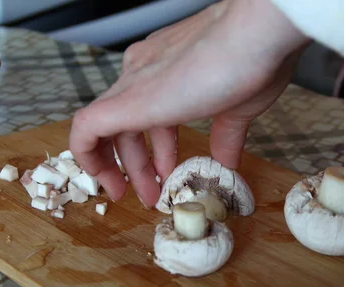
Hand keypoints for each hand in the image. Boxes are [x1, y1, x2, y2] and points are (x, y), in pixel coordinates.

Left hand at [69, 0, 307, 207]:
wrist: (256, 33)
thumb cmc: (254, 59)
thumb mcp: (238, 109)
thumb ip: (225, 135)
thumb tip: (226, 161)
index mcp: (167, 70)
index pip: (149, 114)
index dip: (154, 149)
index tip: (163, 174)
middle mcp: (143, 71)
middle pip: (127, 126)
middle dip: (139, 166)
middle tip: (151, 194)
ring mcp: (133, 82)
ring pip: (106, 128)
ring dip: (121, 167)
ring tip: (144, 196)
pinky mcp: (127, 100)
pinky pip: (86, 129)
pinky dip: (88, 154)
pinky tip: (100, 176)